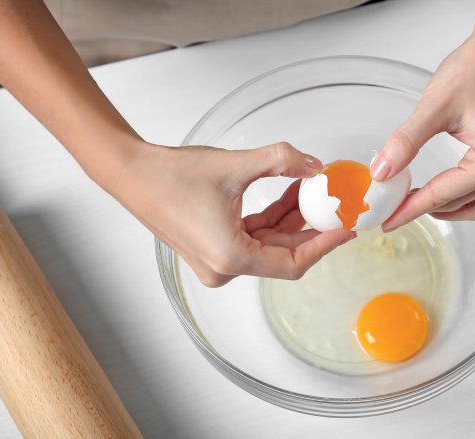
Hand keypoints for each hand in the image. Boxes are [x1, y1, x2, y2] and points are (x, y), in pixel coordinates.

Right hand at [111, 141, 353, 286]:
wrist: (131, 173)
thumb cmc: (170, 176)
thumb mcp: (236, 164)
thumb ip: (281, 160)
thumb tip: (313, 164)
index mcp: (231, 258)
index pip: (292, 264)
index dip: (323, 246)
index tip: (344, 230)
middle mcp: (224, 268)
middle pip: (282, 254)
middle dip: (310, 227)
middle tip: (334, 206)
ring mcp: (217, 261)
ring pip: (268, 244)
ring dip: (291, 218)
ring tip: (310, 188)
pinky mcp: (213, 249)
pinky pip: (252, 237)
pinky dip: (271, 218)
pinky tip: (288, 191)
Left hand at [370, 12, 474, 230]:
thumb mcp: (434, 109)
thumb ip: (405, 143)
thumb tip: (382, 172)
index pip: (443, 196)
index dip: (410, 210)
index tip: (387, 222)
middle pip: (461, 205)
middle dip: (425, 209)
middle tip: (392, 210)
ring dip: (445, 205)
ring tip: (412, 201)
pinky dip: (459, 191)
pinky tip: (438, 185)